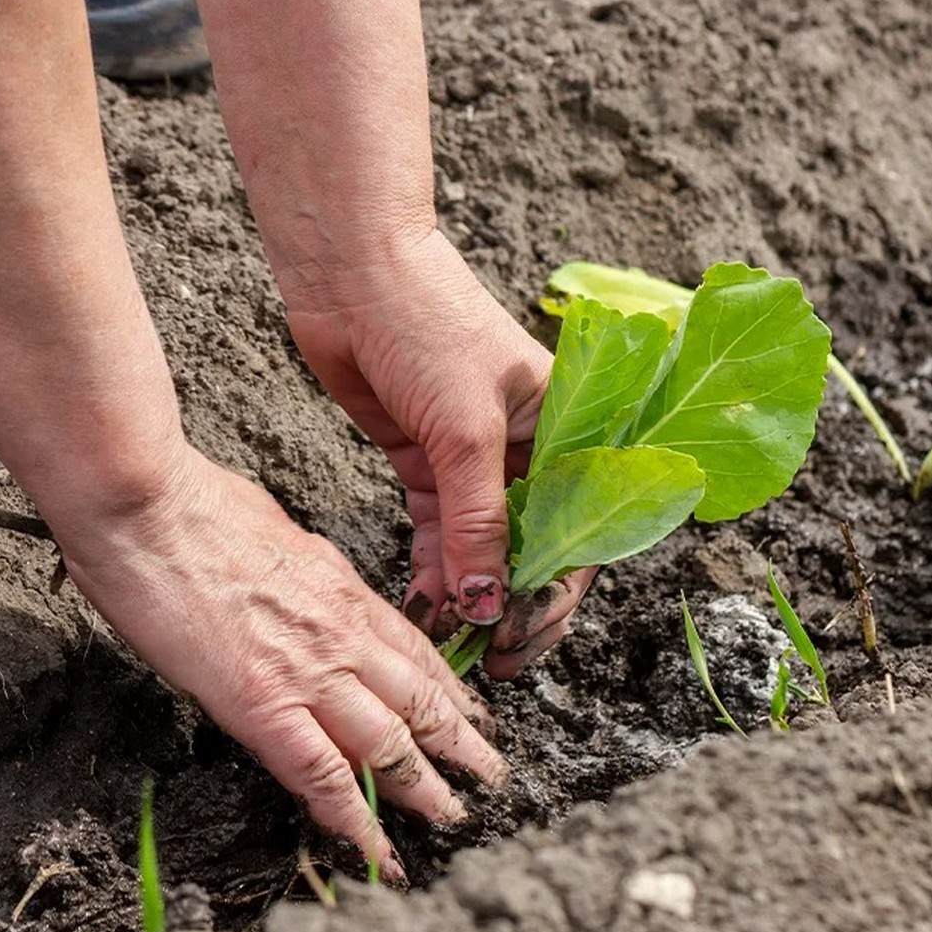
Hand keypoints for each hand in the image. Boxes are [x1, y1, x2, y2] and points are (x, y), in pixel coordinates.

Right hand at [56, 446, 504, 882]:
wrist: (150, 509)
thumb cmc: (199, 509)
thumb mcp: (282, 534)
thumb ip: (309, 569)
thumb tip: (309, 581)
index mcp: (344, 590)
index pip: (417, 651)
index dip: (452, 689)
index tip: (473, 715)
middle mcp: (344, 633)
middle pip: (421, 699)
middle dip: (463, 743)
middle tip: (491, 774)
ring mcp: (312, 671)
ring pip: (392, 741)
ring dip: (428, 787)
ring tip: (456, 818)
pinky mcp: (265, 705)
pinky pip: (324, 773)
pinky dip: (357, 818)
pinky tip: (379, 851)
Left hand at [284, 229, 590, 675]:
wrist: (351, 274)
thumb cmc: (428, 325)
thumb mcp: (466, 430)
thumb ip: (478, 522)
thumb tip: (489, 605)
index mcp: (566, 432)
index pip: (580, 529)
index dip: (557, 591)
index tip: (524, 636)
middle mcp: (529, 452)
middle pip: (535, 548)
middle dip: (515, 605)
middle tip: (493, 658)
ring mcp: (474, 462)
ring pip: (483, 549)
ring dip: (469, 596)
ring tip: (452, 641)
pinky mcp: (427, 465)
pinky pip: (439, 534)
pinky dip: (432, 571)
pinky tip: (423, 605)